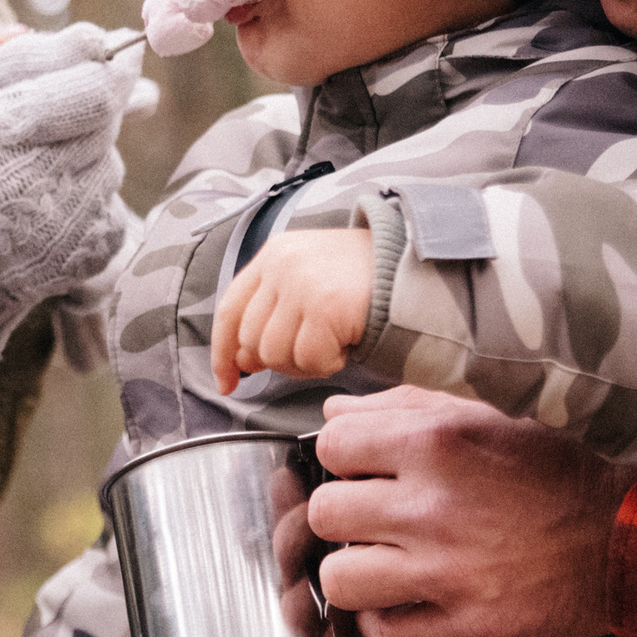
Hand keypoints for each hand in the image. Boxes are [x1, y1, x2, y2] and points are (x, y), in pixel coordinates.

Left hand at [211, 229, 372, 393]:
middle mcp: (281, 265)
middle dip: (277, 361)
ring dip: (304, 363)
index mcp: (273, 255)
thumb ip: (272, 310)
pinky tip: (345, 344)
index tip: (228, 381)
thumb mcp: (309, 278)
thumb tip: (242, 360)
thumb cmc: (364, 281)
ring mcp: (302, 284)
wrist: (414, 267)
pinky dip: (327, 363)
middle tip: (312, 351)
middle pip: (251, 340)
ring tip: (331, 343)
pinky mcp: (324, 307)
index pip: (228, 311)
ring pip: (275, 355)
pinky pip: (308, 360)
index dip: (222, 353)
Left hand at [307, 387, 636, 636]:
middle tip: (377, 514)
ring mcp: (447, 573)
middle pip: (327, 513)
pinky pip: (385, 635)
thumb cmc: (567, 465)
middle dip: (347, 512)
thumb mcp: (493, 410)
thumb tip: (335, 412)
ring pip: (340, 579)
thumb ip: (408, 404)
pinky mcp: (469, 625)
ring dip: (357, 569)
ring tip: (386, 560)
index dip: (346, 455)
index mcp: (437, 442)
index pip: (332, 445)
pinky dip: (385, 622)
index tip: (369, 465)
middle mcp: (433, 507)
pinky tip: (405, 601)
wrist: (635, 534)